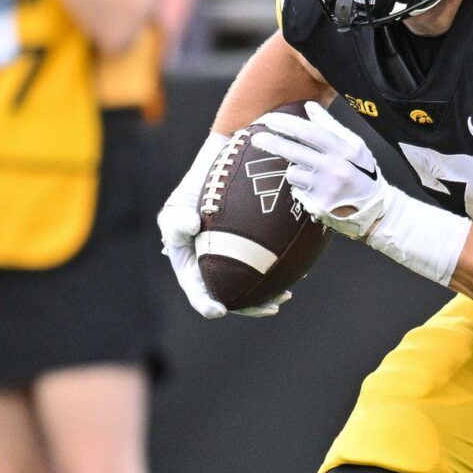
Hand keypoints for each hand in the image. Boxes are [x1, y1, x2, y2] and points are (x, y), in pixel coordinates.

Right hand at [156, 132, 290, 318]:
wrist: (228, 163)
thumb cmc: (201, 183)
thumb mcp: (181, 199)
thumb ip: (177, 217)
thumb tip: (191, 227)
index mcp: (189, 263)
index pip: (196, 289)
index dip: (206, 303)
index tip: (219, 310)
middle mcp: (211, 265)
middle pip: (228, 294)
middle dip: (248, 307)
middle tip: (270, 306)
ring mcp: (234, 258)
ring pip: (250, 285)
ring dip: (266, 296)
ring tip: (284, 297)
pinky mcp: (254, 249)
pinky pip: (265, 266)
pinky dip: (276, 273)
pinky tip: (295, 275)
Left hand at [252, 102, 394, 237]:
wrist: (374, 210)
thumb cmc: (362, 173)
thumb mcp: (355, 146)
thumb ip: (330, 126)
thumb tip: (309, 107)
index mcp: (344, 150)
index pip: (310, 133)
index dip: (287, 125)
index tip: (270, 120)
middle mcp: (334, 168)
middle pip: (294, 152)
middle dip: (272, 143)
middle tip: (256, 138)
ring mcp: (326, 189)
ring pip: (293, 174)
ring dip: (296, 171)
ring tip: (312, 176)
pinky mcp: (318, 206)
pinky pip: (297, 192)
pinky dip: (302, 189)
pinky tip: (316, 191)